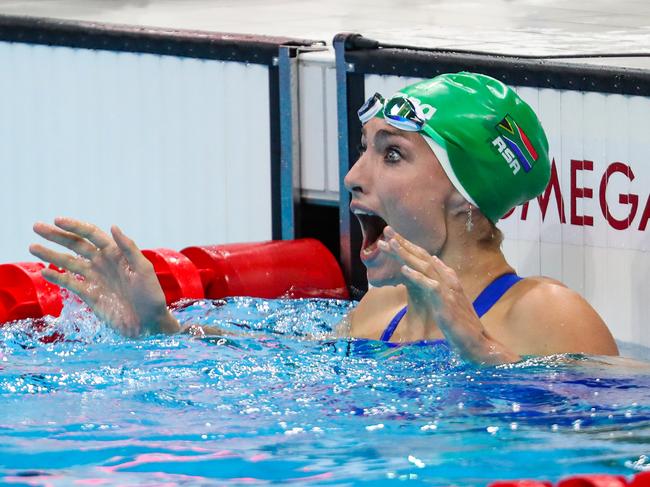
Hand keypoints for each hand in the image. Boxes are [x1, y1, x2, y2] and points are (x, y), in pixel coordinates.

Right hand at [30, 217, 179, 336]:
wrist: (149, 322)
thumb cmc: (151, 295)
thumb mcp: (144, 270)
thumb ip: (129, 248)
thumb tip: (113, 227)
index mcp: (116, 253)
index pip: (92, 235)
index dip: (75, 226)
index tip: (57, 220)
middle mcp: (103, 263)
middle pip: (75, 245)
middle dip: (56, 236)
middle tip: (36, 227)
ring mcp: (95, 278)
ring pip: (68, 262)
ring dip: (51, 254)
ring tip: (32, 247)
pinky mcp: (90, 294)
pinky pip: (70, 283)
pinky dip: (57, 277)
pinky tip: (44, 272)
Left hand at [378, 226, 518, 363]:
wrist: (479, 343)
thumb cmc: (462, 325)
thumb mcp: (449, 300)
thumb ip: (442, 282)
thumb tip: (436, 262)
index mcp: (448, 279)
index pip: (425, 258)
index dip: (409, 247)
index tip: (392, 238)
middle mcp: (448, 280)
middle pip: (423, 257)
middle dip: (404, 243)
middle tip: (387, 230)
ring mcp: (448, 290)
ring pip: (425, 266)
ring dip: (407, 254)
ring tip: (391, 243)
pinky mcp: (446, 302)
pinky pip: (430, 286)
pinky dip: (417, 276)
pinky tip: (403, 269)